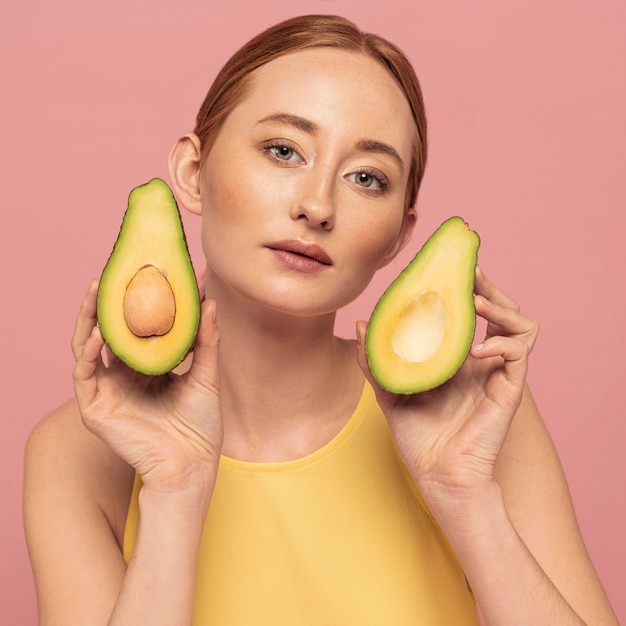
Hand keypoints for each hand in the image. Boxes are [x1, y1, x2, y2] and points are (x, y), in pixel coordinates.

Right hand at [72, 280, 222, 497]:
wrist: (192, 466)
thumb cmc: (200, 428)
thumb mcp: (206, 376)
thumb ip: (205, 340)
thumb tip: (209, 302)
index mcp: (149, 369)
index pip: (141, 328)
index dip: (148, 303)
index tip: (164, 276)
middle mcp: (125, 377)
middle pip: (111, 332)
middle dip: (111, 303)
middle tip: (118, 271)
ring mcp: (108, 392)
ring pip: (88, 346)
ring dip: (90, 317)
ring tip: (98, 289)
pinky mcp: (95, 408)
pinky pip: (84, 374)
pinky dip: (88, 352)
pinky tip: (99, 332)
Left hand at [356, 267, 538, 506]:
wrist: (436, 475)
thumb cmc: (416, 437)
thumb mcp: (390, 391)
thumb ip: (376, 360)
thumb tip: (362, 323)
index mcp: (454, 359)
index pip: (464, 313)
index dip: (461, 289)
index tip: (443, 268)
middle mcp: (478, 361)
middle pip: (495, 311)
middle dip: (485, 286)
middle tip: (467, 269)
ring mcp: (495, 374)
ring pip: (518, 325)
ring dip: (501, 306)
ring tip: (475, 300)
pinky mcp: (508, 389)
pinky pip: (519, 353)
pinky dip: (502, 342)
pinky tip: (475, 348)